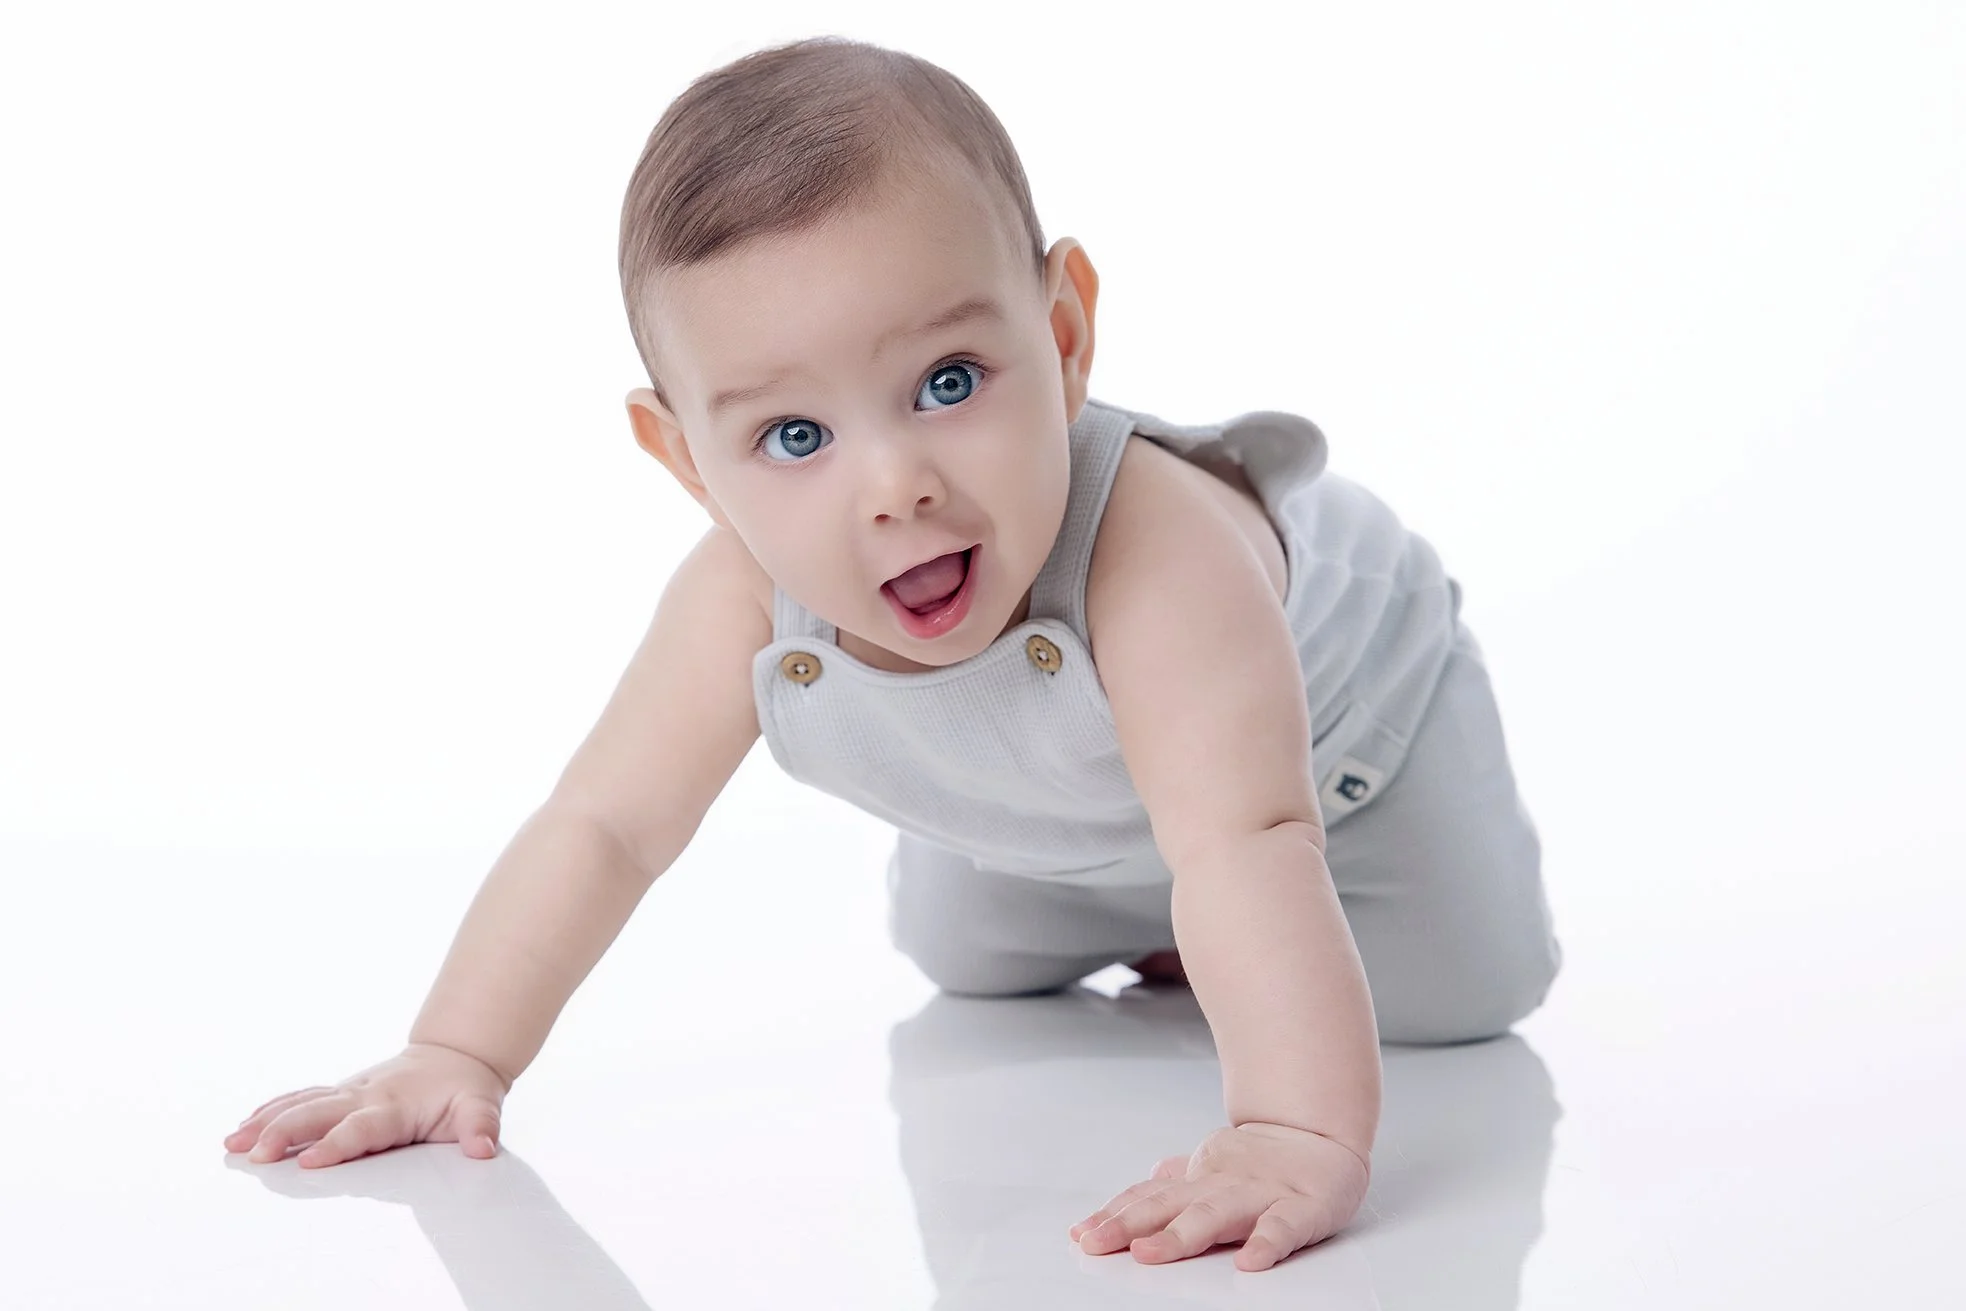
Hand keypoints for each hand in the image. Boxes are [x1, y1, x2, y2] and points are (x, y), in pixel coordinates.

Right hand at [222, 1042, 510, 1168]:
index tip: (310, 1162)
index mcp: (396, 1106)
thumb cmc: (463, 1088)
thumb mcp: (481, 1106)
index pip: (362, 1128)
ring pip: (302, 1103)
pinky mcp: (339, 1092)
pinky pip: (300, 1098)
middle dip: (286, 1132)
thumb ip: (480, 1127)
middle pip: (319, 1112)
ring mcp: (349, 1091)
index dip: (337, 1144)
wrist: (455, 1056)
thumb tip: (483, 1148)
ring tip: (233, 1142)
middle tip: (255, 1154)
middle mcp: (366, 1095)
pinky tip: (245, 1126)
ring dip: (267, 1121)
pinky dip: (271, 1110)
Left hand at [1068, 1122, 1369, 1271]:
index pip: (1149, 1198)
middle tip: (1096, 1244)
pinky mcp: (1302, 1208)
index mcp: (1198, 1180)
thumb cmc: (1262, 1162)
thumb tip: (1139, 1184)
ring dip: (1180, 1235)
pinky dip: (1265, 1243)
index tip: (1081, 1235)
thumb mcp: (1211, 1168)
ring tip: (1149, 1252)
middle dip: (1130, 1226)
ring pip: (1215, 1215)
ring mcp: (1260, 1194)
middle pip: (1170, 1206)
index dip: (1114, 1215)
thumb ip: (1175, 1181)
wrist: (1323, 1137)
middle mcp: (1222, 1185)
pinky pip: (1283, 1227)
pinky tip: (1248, 1261)